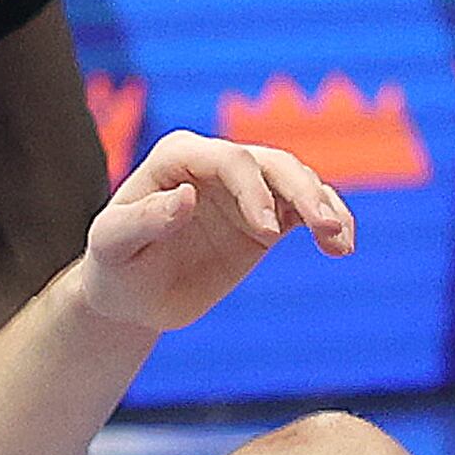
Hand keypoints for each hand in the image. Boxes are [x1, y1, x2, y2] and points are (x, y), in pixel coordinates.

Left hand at [77, 131, 354, 333]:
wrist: (130, 297)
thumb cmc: (113, 265)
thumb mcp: (112, 245)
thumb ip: (144, 219)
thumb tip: (187, 196)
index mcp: (178, 157)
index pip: (229, 160)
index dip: (252, 189)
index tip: (265, 232)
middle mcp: (216, 164)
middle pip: (272, 163)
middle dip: (301, 191)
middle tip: (323, 228)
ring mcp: (245, 190)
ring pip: (297, 181)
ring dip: (324, 205)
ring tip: (339, 241)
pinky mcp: (266, 218)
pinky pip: (307, 211)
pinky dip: (330, 222)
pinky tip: (342, 247)